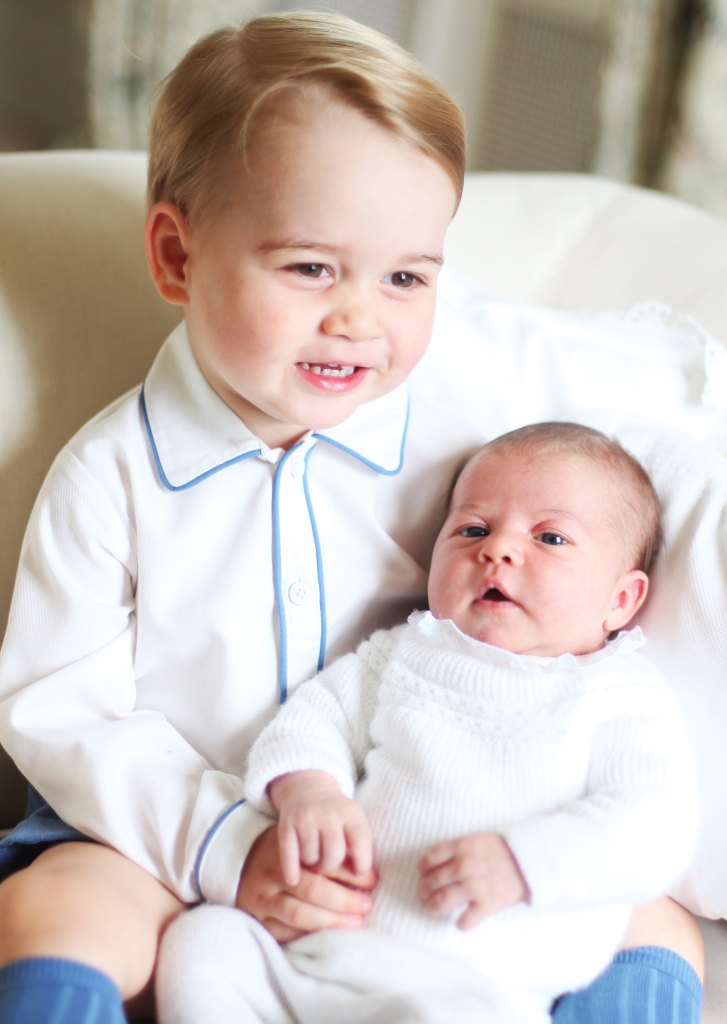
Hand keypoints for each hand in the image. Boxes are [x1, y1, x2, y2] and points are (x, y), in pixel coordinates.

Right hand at [236, 825, 376, 942]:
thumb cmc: (279, 850)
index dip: (352, 874)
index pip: (324, 864)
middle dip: (345, 901)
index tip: (373, 881)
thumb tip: (364, 871)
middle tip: (367, 905)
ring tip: (355, 923)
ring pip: (300, 914)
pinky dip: (308, 935)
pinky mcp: (257, 918)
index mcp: (287, 851)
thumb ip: (325, 853)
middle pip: (314, 890)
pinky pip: (285, 932)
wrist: (236, 859)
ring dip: (331, 922)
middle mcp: (272, 873)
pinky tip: (328, 936)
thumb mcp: (299, 842)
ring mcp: (263, 898)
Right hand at [269, 770, 372, 885]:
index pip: (361, 842)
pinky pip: (289, 854)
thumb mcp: (353, 821)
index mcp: (351, 813)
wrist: (307, 787)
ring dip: (312, 864)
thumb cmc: (336, 816)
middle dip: (330, 867)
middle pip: (333, 854)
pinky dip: (291, 870)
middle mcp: (328, 813)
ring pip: (311, 857)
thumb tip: (363, 879)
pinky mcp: (287, 823)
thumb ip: (360, 846)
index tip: (358, 873)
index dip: (362, 863)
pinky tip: (294, 879)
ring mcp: (306, 817)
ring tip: (314, 861)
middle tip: (326, 867)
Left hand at [418, 831, 527, 929]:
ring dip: (434, 908)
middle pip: (432, 882)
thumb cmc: (500, 850)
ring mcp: (475, 886)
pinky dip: (460, 923)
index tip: (424, 874)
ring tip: (433, 909)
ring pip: (442, 902)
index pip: (429, 859)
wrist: (528, 861)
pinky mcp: (487, 905)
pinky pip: (465, 920)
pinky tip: (460, 922)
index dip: (423, 869)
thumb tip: (435, 866)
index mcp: (461, 847)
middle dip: (424, 891)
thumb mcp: (476, 840)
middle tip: (424, 896)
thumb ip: (456, 850)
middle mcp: (464, 867)